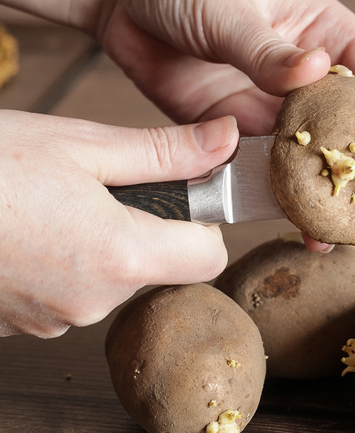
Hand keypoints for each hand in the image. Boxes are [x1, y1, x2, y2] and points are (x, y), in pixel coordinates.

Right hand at [0, 111, 238, 336]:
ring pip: (108, 280)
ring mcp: (53, 319)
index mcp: (122, 255)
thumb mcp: (80, 145)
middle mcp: (93, 300)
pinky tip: (25, 233)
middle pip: (157, 267)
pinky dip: (59, 265)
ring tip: (49, 208)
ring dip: (96, 246)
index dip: (201, 225)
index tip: (179, 198)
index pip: (209, 257)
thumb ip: (164, 151)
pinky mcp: (20, 324)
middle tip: (97, 190)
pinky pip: (65, 293)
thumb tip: (225, 140)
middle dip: (143, 230)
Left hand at [89, 0, 354, 251]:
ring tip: (349, 241)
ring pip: (314, 161)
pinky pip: (267, 172)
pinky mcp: (237, 133)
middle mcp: (306, 77)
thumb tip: (313, 69)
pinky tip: (300, 227)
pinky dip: (284, 201)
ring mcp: (273, 109)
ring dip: (332, 201)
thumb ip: (269, 48)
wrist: (119, 2)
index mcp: (324, 33)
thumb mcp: (232, 8)